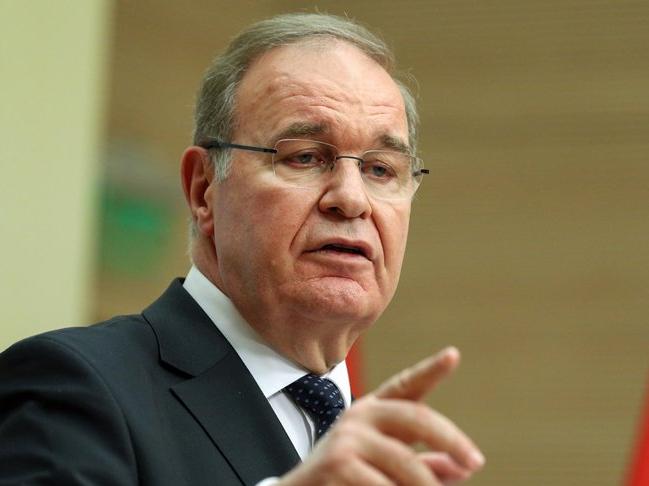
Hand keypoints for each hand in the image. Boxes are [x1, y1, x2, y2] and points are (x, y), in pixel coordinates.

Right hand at [278, 347, 483, 484]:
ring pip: (407, 462)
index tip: (453, 355)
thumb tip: (464, 466)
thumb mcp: (386, 467)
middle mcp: (359, 416)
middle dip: (450, 439)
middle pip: (416, 418)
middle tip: (475, 462)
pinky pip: (384, 485)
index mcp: (373, 411)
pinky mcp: (337, 464)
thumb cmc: (347, 479)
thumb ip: (424, 465)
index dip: (431, 370)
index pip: (405, 386)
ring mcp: (346, 438)